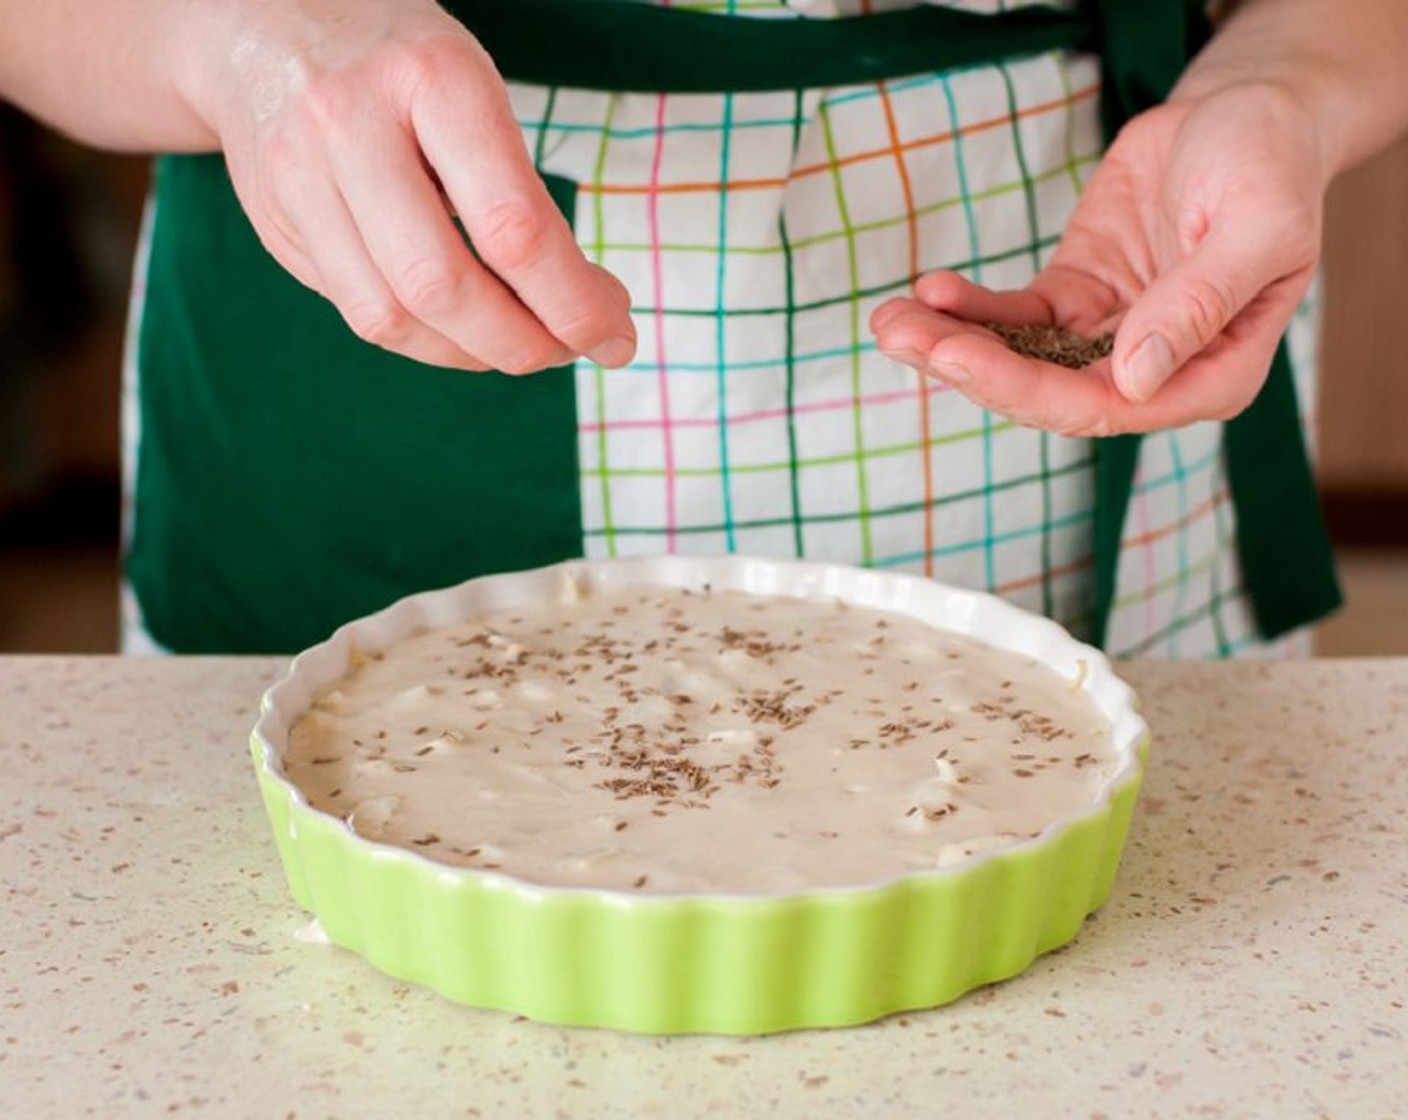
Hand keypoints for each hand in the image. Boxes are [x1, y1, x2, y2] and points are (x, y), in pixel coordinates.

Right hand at [187, 0, 635, 372]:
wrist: (265, 21)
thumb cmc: (404, 66)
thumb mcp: (476, 90)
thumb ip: (522, 196)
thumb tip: (588, 312)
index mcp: (433, 78)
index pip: (513, 227)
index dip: (573, 303)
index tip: (613, 332)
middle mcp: (353, 122)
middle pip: (442, 286)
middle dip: (522, 343)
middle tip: (570, 351)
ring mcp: (299, 175)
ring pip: (390, 317)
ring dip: (472, 355)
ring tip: (521, 345)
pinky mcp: (275, 220)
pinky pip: (358, 313)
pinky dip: (425, 341)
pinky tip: (463, 332)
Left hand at [870, 82, 1324, 435]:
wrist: (1246, 113)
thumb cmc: (1269, 165)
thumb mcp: (1256, 228)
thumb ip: (1200, 305)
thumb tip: (1134, 379)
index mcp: (1211, 376)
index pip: (1105, 407)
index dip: (1025, 390)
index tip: (957, 357)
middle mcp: (1154, 373)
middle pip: (1046, 393)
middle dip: (968, 368)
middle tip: (897, 334)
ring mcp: (1108, 339)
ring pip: (1019, 361)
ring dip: (951, 343)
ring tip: (889, 320)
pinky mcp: (1074, 302)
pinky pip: (1013, 318)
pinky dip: (967, 309)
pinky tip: (928, 290)